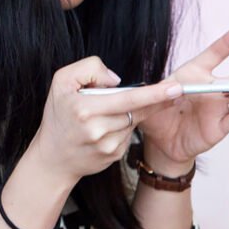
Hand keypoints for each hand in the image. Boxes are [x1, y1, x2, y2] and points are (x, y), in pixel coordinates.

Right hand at [30, 56, 182, 188]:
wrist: (53, 159)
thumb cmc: (57, 116)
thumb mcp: (62, 82)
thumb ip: (89, 69)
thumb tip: (117, 79)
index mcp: (84, 109)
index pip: (127, 98)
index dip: (153, 93)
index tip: (175, 88)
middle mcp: (98, 130)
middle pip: (136, 110)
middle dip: (155, 100)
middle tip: (176, 91)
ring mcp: (107, 146)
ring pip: (132, 121)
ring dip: (130, 113)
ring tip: (108, 112)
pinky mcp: (114, 156)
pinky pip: (128, 135)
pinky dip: (123, 127)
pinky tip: (107, 128)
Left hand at [137, 27, 228, 171]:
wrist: (160, 143)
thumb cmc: (155, 115)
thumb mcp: (149, 101)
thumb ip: (155, 94)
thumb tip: (163, 91)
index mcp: (194, 75)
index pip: (213, 55)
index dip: (227, 44)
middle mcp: (211, 89)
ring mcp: (218, 108)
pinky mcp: (220, 126)